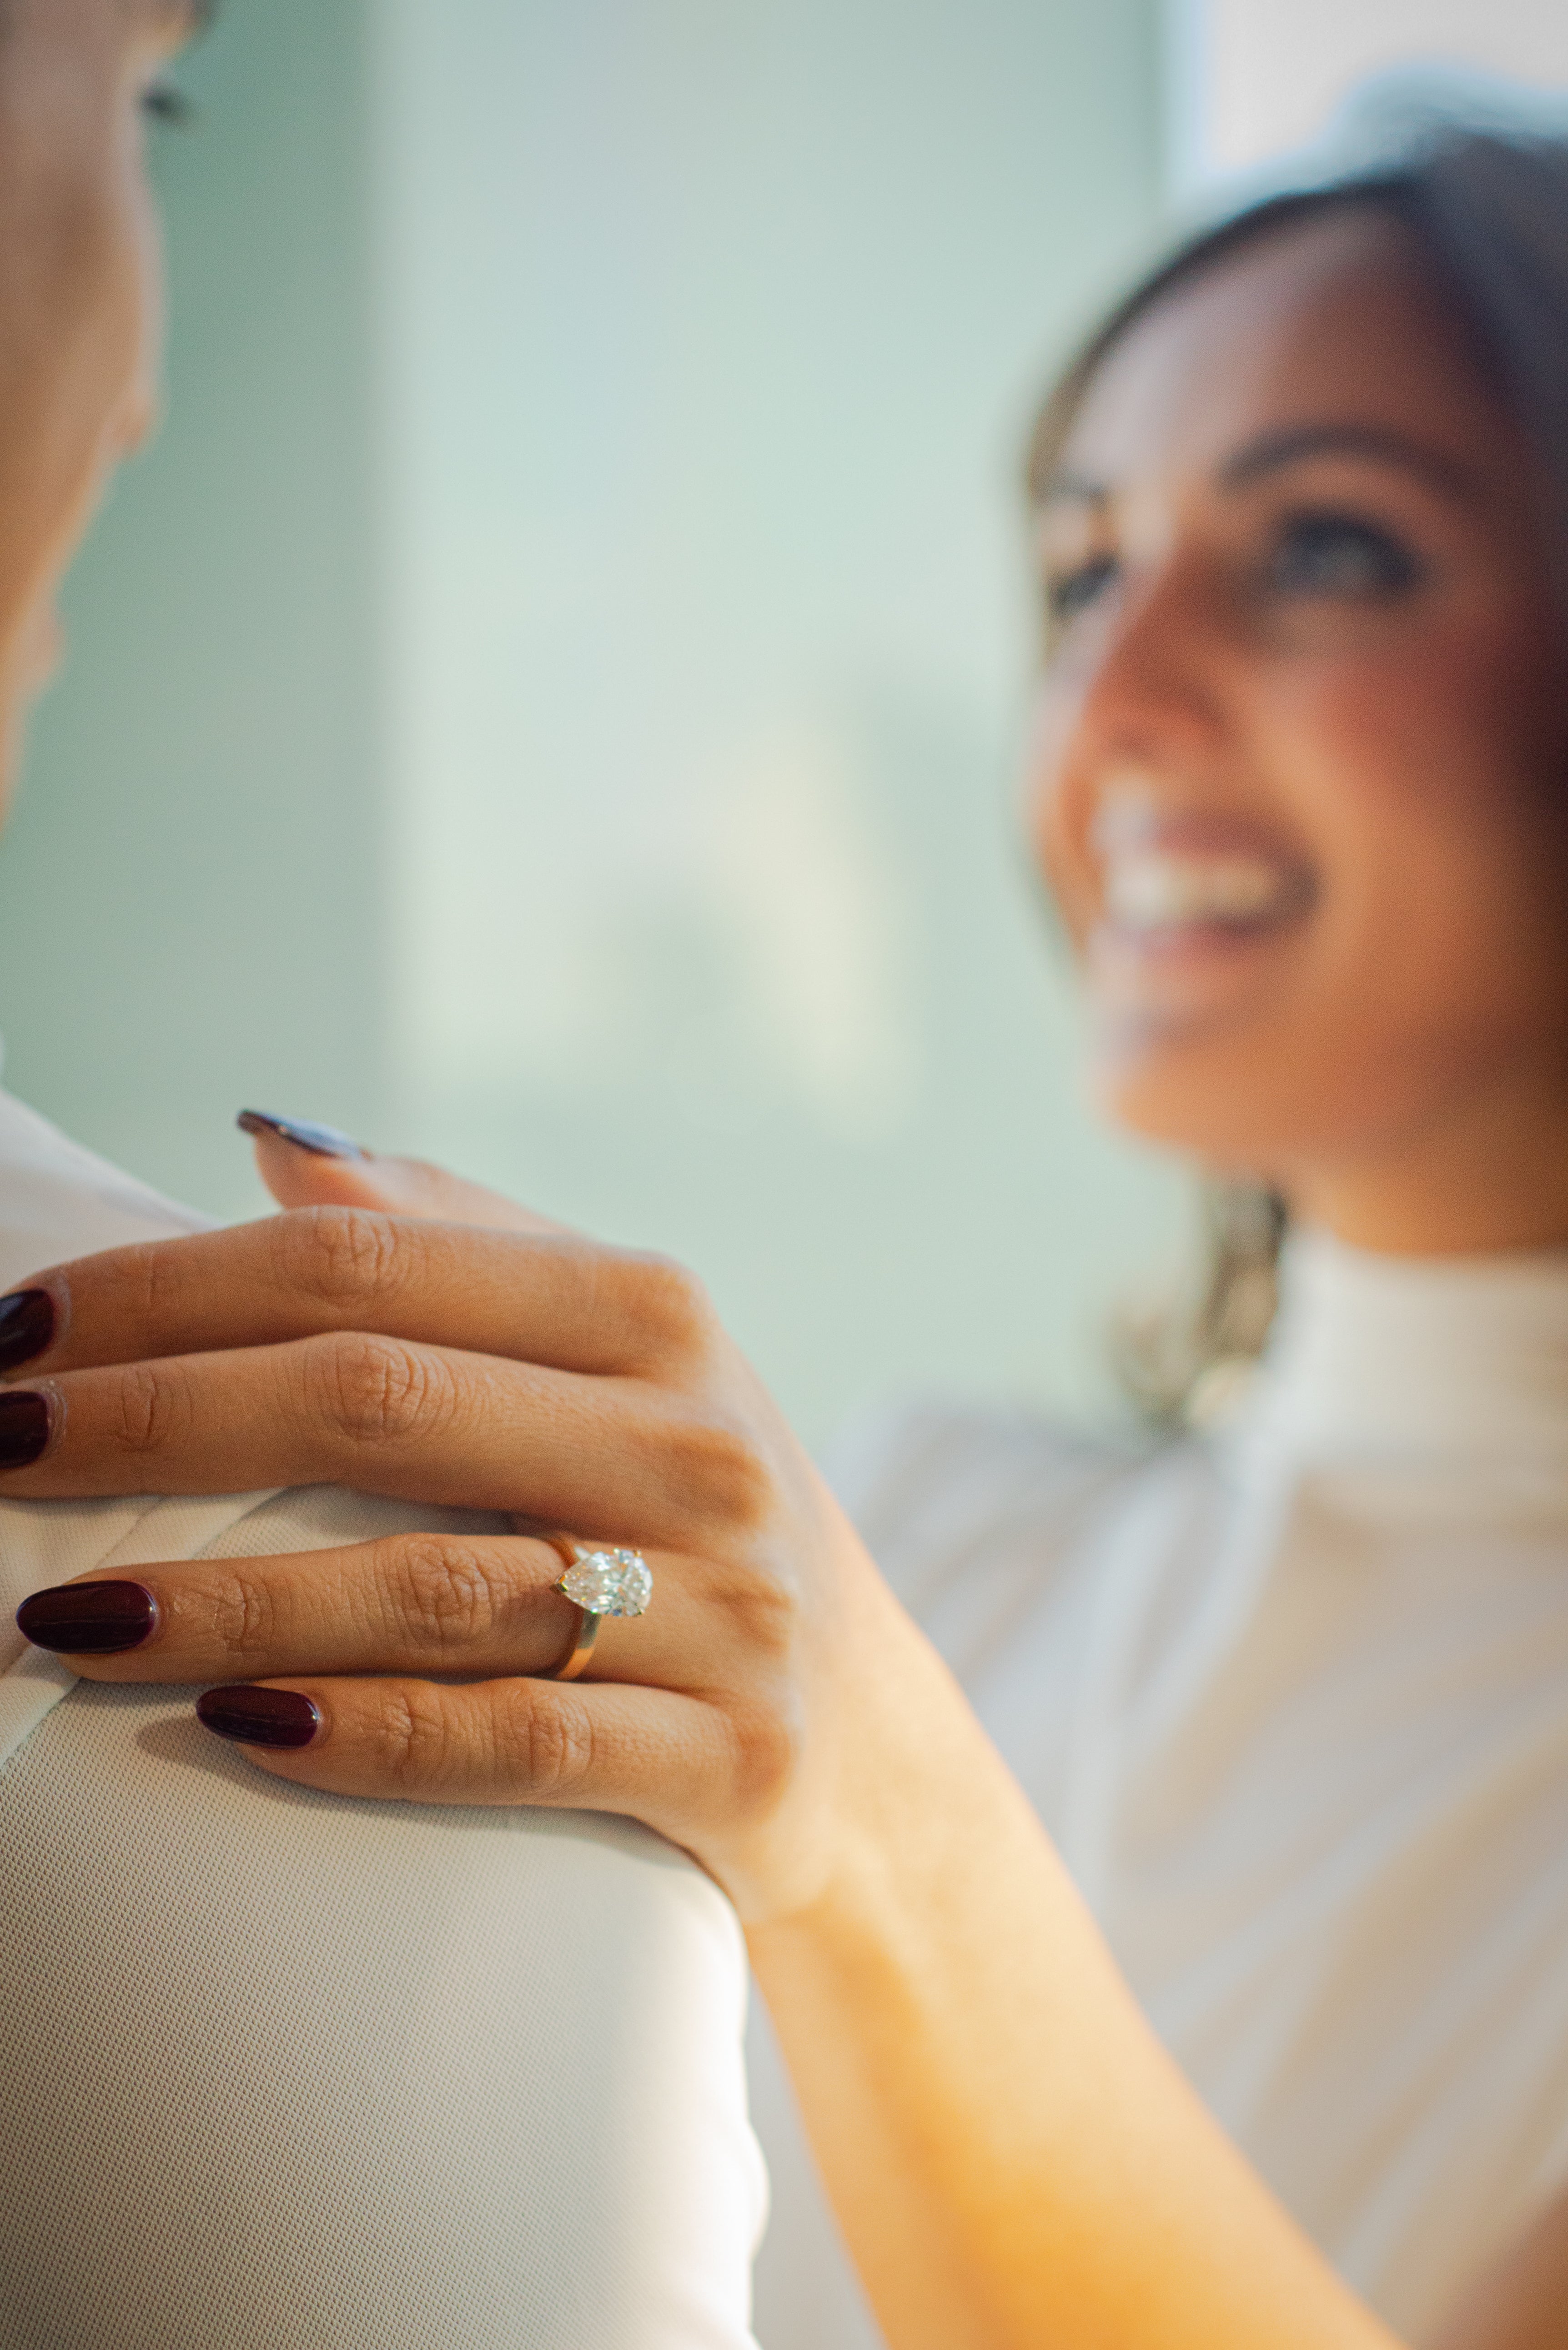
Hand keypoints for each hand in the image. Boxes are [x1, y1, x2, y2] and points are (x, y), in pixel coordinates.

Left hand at [3, 1124, 930, 1923]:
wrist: (871, 1742)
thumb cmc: (687, 1517)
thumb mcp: (616, 1356)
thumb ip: (459, 1243)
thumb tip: (278, 1149)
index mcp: (649, 1314)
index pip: (372, 1263)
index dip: (177, 1290)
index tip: (19, 1330)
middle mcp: (692, 1440)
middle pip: (380, 1400)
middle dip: (159, 1419)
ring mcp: (722, 1602)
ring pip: (430, 1587)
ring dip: (224, 1600)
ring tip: (65, 1612)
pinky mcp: (730, 1757)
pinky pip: (517, 1742)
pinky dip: (367, 1735)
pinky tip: (234, 1728)